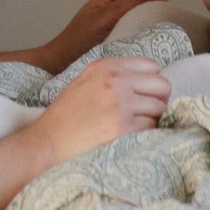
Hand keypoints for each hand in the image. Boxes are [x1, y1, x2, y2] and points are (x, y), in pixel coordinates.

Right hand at [30, 56, 171, 161]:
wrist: (47, 143)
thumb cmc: (65, 117)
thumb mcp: (85, 82)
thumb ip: (112, 76)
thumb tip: (148, 81)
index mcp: (105, 66)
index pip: (151, 66)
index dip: (151, 83)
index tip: (144, 96)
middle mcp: (115, 80)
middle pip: (162, 85)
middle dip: (158, 100)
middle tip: (145, 114)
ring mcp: (121, 103)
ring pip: (160, 108)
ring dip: (152, 119)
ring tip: (133, 127)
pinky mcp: (123, 127)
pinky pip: (152, 127)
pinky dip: (145, 134)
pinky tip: (128, 137)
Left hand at [40, 0, 168, 73]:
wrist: (63, 60)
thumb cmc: (78, 39)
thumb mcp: (105, 17)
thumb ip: (128, 4)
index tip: (167, 9)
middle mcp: (114, 6)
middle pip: (143, 2)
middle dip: (155, 9)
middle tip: (164, 23)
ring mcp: (115, 20)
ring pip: (140, 16)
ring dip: (149, 21)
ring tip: (156, 32)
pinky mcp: (115, 34)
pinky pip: (134, 29)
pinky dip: (141, 31)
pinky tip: (144, 40)